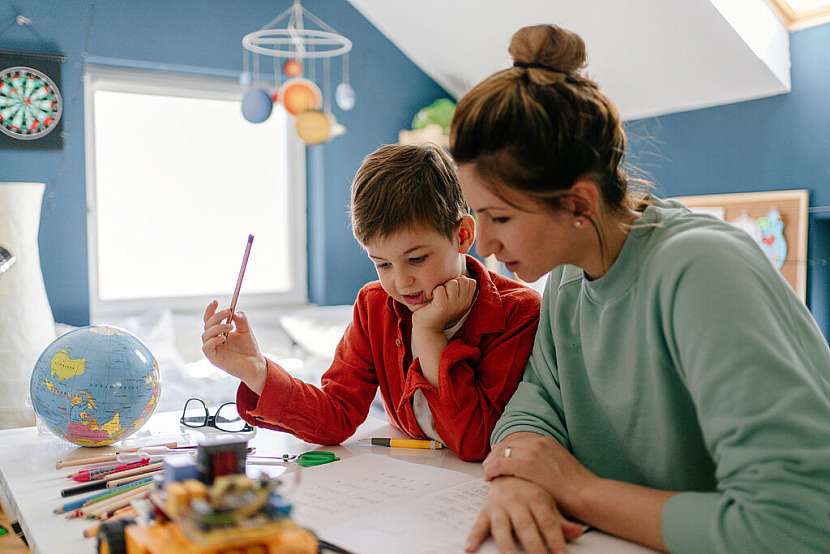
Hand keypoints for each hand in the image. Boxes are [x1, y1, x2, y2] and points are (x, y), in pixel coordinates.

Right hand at [201, 300, 265, 387]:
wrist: (256, 364)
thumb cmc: (249, 348)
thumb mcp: (246, 330)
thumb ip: (241, 320)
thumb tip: (234, 311)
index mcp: (219, 333)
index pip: (210, 320)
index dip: (210, 310)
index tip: (216, 301)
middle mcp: (214, 340)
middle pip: (207, 325)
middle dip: (216, 316)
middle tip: (228, 312)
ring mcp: (213, 349)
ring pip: (205, 335)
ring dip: (217, 327)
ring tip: (230, 326)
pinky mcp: (214, 358)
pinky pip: (206, 347)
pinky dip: (213, 340)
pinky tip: (224, 338)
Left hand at [411, 276, 476, 331]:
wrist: (427, 329)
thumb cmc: (438, 311)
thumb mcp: (453, 300)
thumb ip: (460, 289)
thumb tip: (462, 274)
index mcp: (467, 302)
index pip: (471, 282)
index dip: (460, 281)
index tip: (452, 290)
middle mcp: (463, 304)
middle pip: (462, 280)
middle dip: (452, 282)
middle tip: (444, 293)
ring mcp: (453, 305)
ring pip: (452, 283)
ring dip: (443, 286)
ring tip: (438, 296)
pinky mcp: (442, 306)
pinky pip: (440, 289)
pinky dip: (434, 291)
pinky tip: (432, 300)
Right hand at [465, 476, 585, 553]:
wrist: (508, 464)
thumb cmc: (530, 487)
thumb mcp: (548, 500)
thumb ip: (561, 520)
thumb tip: (578, 533)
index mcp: (536, 497)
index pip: (548, 522)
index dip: (555, 540)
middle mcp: (517, 501)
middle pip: (526, 528)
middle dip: (534, 548)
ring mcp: (500, 505)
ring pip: (503, 528)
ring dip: (506, 546)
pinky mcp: (487, 509)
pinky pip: (479, 523)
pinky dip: (473, 536)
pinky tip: (470, 547)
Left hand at [483, 433, 597, 516]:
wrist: (586, 493)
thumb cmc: (576, 487)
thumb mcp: (559, 465)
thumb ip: (545, 461)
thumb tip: (534, 467)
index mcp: (546, 441)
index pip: (517, 442)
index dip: (504, 451)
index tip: (497, 458)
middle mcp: (537, 442)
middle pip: (507, 445)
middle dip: (495, 455)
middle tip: (488, 465)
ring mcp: (531, 452)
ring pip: (501, 453)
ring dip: (491, 463)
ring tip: (487, 472)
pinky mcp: (526, 465)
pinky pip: (500, 464)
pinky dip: (492, 470)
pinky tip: (489, 478)